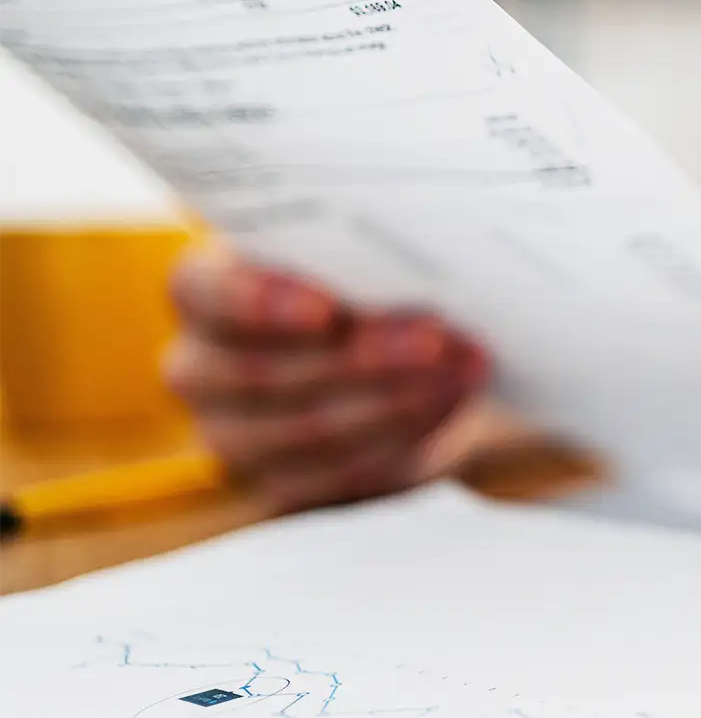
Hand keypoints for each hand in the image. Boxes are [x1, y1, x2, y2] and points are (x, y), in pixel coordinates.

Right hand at [165, 247, 489, 510]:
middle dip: (361, 357)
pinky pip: (342, 471)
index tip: (327, 309)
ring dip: (397, 399)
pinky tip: (450, 402)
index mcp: (202, 289)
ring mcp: (233, 436)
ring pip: (308, 429)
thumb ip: (365, 258)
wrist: (400, 350)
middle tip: (435, 340)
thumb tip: (412, 274)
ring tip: (462, 370)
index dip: (262, 303)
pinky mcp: (286, 485)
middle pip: (264, 372)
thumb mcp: (364, 254)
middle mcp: (200, 368)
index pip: (207, 293)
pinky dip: (407, 434)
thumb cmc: (370, 278)